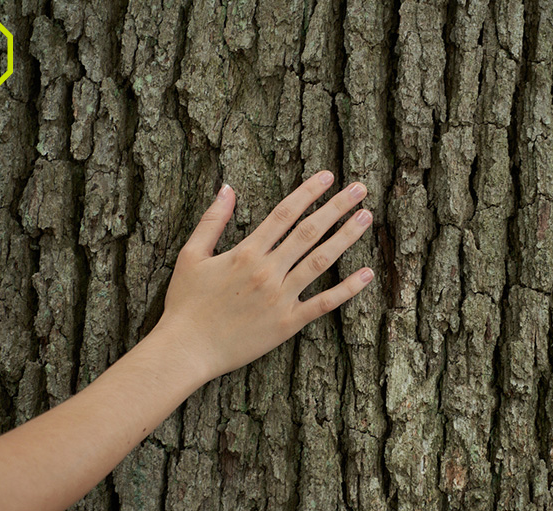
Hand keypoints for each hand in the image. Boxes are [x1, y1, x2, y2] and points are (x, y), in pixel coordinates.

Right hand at [156, 170, 373, 380]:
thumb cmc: (185, 304)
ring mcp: (281, 297)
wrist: (186, 350)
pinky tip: (367, 273)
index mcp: (246, 252)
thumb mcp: (190, 256)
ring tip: (366, 217)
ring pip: (320, 261)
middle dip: (336, 207)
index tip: (328, 176)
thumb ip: (212, 220)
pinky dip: (347, 289)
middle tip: (360, 188)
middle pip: (309, 231)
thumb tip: (227, 188)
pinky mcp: (288, 323)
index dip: (308, 192)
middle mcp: (268, 271)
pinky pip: (323, 303)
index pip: (284, 214)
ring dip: (346, 237)